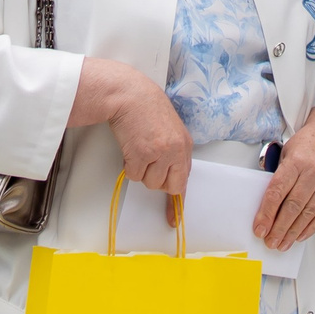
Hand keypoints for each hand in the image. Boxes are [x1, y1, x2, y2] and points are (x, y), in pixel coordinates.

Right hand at [72, 57, 192, 194]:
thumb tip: (169, 177)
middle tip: (147, 162)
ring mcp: (160, 152)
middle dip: (156, 180)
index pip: (185, 180)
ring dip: (140, 170)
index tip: (174, 219)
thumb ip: (173, 152)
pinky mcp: (142, 153)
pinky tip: (130, 146)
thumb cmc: (146, 110)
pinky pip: (134, 175)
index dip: (178, 202)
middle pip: (168, 186)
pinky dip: (129, 164)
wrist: (130, 94)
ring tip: (138, 147)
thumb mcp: (169, 130)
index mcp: (185, 145)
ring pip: (149, 182)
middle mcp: (176, 150)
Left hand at [253, 107, 314, 249]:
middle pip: (293, 206)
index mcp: (297, 160)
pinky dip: (310, 227)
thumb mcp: (288, 152)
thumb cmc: (309, 143)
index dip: (266, 213)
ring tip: (282, 244)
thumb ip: (279, 176)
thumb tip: (267, 207)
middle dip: (279, 228)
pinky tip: (300, 236)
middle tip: (270, 242)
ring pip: (308, 213)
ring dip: (293, 232)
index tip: (259, 229)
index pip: (277, 192)